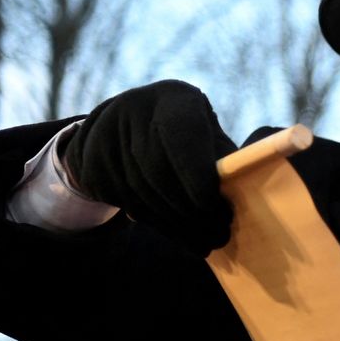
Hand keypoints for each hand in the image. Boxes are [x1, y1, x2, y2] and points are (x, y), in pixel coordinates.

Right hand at [59, 80, 235, 254]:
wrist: (124, 130)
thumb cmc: (188, 138)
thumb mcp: (208, 136)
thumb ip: (225, 159)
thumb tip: (248, 191)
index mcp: (174, 98)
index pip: (182, 133)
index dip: (196, 172)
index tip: (213, 205)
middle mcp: (136, 108)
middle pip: (159, 169)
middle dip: (191, 209)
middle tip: (220, 236)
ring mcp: (107, 133)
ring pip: (142, 191)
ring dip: (176, 223)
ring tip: (207, 243)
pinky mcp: (91, 160)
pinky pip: (124, 201)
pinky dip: (155, 223)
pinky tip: (178, 234)